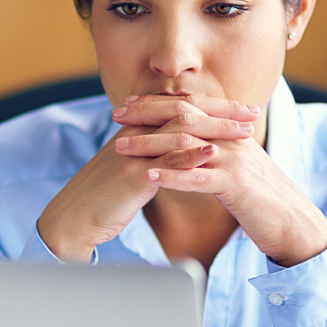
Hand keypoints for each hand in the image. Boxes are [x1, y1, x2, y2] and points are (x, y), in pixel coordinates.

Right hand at [37, 94, 258, 261]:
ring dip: (215, 129)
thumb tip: (178, 152)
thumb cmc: (102, 200)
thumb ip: (152, 157)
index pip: (180, 108)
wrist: (72, 220)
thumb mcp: (129, 171)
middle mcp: (135, 135)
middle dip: (222, 110)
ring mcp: (132, 153)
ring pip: (179, 130)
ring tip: (245, 131)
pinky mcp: (130, 175)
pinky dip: (191, 155)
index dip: (213, 106)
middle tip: (253, 112)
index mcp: (136, 131)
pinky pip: (165, 161)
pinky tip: (214, 152)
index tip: (242, 109)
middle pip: (184, 111)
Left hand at [112, 94, 326, 265]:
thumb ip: (213, 154)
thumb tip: (187, 148)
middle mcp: (232, 140)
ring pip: (187, 144)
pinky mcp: (237, 186)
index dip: (157, 104)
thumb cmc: (261, 200)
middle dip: (147, 115)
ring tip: (121, 147)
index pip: (190, 108)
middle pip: (185, 117)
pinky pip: (200, 178)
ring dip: (151, 144)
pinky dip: (172, 176)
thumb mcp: (236, 169)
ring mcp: (235, 161)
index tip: (128, 105)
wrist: (294, 224)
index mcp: (230, 133)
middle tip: (116, 116)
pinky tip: (149, 176)